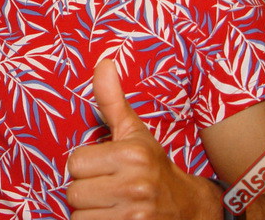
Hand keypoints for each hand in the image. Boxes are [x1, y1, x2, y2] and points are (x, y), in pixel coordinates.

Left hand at [66, 59, 217, 218]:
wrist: (190, 210)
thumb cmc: (153, 166)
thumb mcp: (134, 132)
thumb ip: (112, 100)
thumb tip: (103, 60)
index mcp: (132, 155)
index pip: (74, 163)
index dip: (86, 167)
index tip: (106, 168)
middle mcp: (136, 186)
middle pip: (74, 192)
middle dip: (87, 192)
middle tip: (109, 189)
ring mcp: (137, 216)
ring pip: (80, 216)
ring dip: (91, 213)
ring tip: (112, 205)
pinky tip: (115, 218)